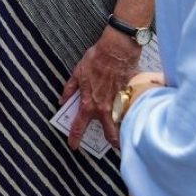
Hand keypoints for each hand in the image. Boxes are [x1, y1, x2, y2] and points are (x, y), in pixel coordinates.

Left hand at [59, 29, 140, 148]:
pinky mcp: (131, 97)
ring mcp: (119, 105)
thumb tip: (62, 101)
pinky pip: (131, 111)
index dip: (74, 138)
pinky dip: (131, 113)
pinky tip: (133, 112)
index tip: (73, 145)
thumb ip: (69, 90)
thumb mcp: (77, 73)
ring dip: (124, 130)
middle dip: (111, 142)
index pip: (79, 127)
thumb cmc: (97, 59)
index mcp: (89, 103)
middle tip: (111, 143)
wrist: (117, 50)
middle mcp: (105, 109)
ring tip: (125, 131)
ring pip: (123, 125)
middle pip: (110, 134)